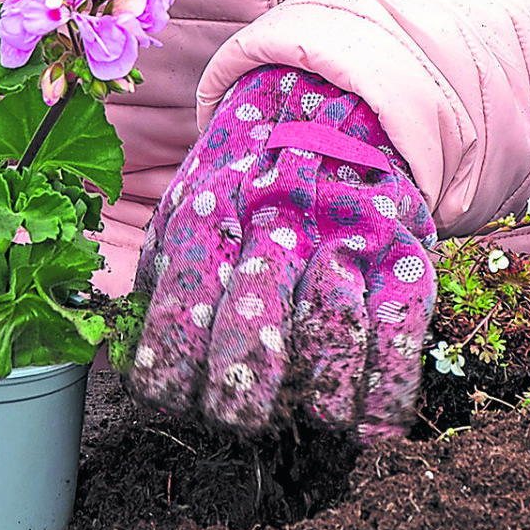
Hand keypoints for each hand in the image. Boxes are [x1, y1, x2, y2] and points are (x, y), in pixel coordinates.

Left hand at [127, 65, 435, 439]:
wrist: (333, 102)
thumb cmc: (246, 178)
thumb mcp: (188, 200)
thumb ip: (161, 272)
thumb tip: (126, 357)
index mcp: (212, 214)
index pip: (182, 306)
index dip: (173, 369)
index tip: (172, 398)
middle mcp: (278, 223)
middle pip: (255, 328)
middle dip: (242, 393)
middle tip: (239, 417)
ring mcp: (346, 235)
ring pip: (332, 332)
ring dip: (318, 396)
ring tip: (305, 415)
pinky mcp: (403, 251)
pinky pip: (401, 331)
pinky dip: (387, 391)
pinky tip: (369, 427)